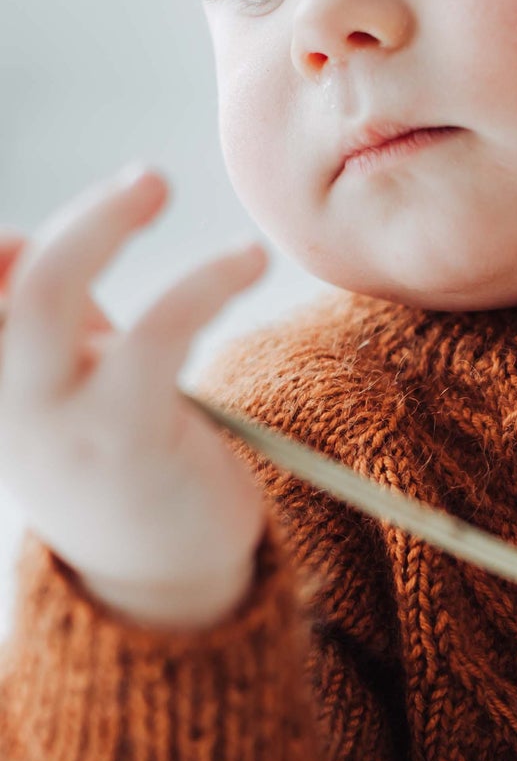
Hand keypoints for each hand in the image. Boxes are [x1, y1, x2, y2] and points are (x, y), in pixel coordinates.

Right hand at [0, 165, 271, 606]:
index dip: (1, 249)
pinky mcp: (126, 440)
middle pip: (8, 280)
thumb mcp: (75, 391)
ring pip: (50, 293)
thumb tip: (28, 240)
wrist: (165, 582)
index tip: (50, 231)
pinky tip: (248, 260)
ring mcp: (57, 422)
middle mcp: (6, 401)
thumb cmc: (123, 471)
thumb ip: (58, 323)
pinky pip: (152, 335)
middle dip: (77, 217)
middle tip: (152, 178)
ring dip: (106, 223)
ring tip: (164, 184)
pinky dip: (201, 283)